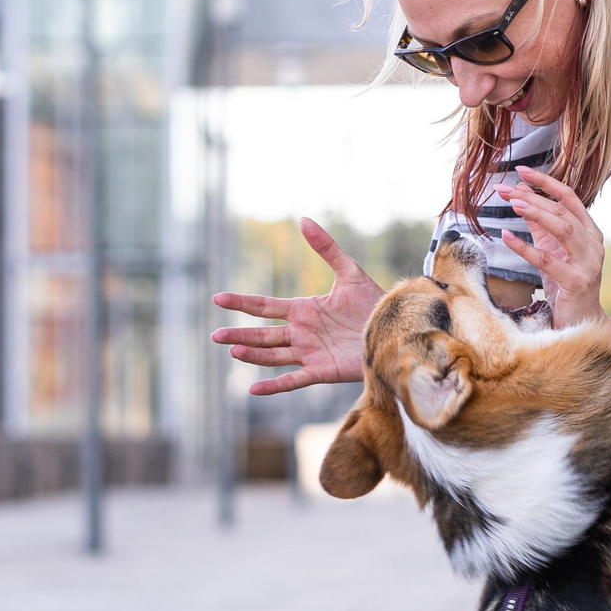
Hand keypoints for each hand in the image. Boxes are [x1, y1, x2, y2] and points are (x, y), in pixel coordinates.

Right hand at [211, 218, 381, 395]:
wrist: (395, 329)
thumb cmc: (373, 302)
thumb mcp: (349, 271)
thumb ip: (326, 247)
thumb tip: (304, 219)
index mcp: (303, 310)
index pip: (265, 306)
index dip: (242, 302)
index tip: (218, 298)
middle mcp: (301, 333)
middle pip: (262, 334)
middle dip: (239, 334)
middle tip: (216, 335)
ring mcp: (309, 353)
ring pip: (273, 356)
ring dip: (253, 354)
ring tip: (233, 350)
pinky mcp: (321, 371)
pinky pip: (292, 380)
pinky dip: (273, 386)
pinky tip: (253, 390)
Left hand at [501, 167, 606, 328]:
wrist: (582, 323)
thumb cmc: (565, 286)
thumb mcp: (552, 251)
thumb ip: (540, 225)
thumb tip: (521, 195)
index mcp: (590, 233)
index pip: (570, 198)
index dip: (546, 182)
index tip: (521, 170)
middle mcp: (593, 245)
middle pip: (563, 211)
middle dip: (533, 198)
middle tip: (506, 189)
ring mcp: (588, 264)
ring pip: (563, 229)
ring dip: (536, 214)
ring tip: (512, 204)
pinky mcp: (577, 282)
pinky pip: (548, 260)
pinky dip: (525, 247)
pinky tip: (507, 237)